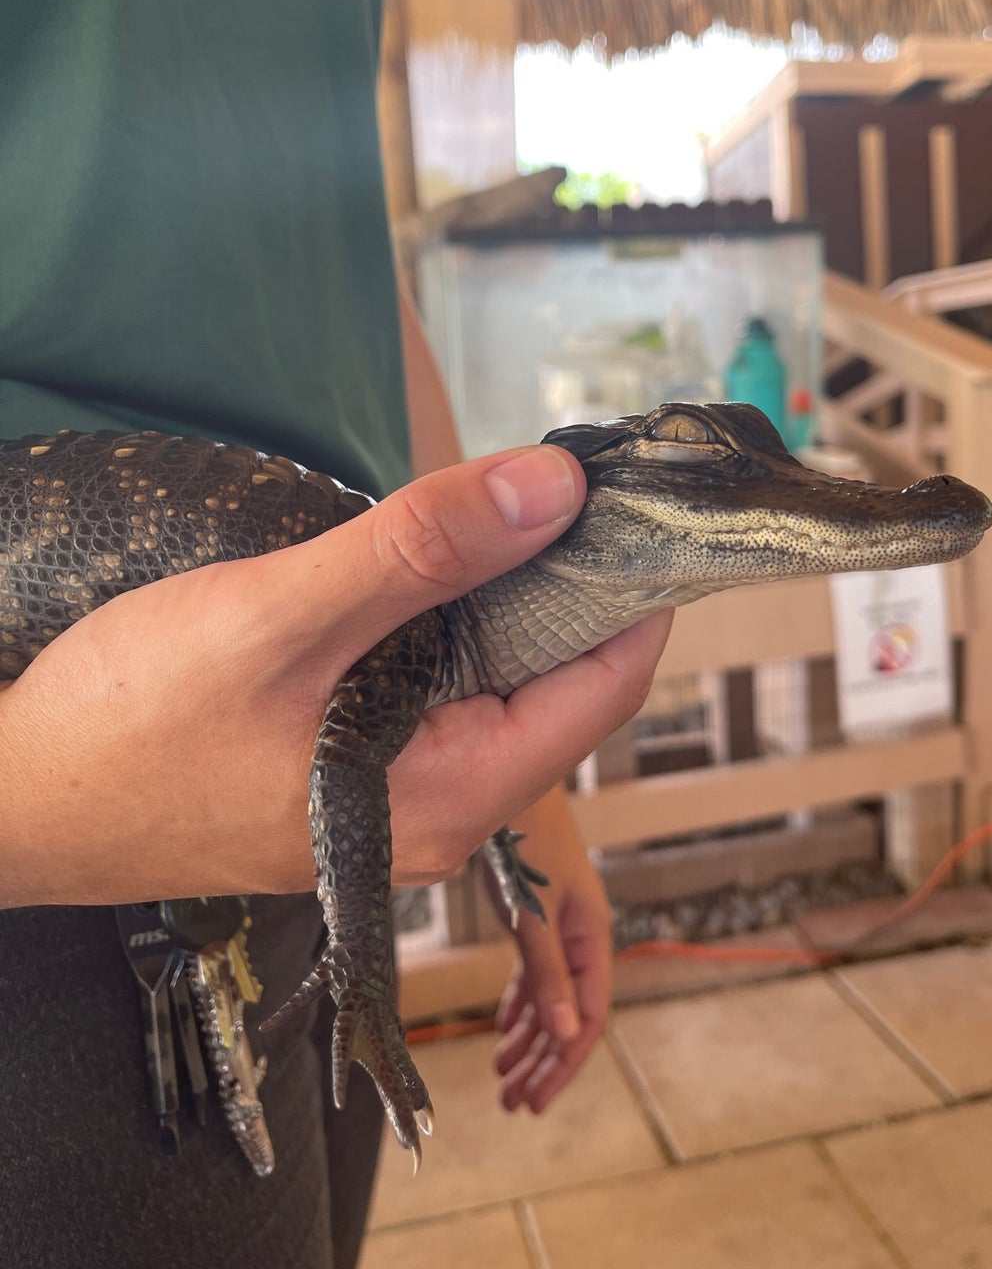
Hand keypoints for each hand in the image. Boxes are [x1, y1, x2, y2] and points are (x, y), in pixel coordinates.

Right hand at [0, 444, 671, 905]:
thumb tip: (555, 489)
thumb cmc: (131, 725)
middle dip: (569, 578)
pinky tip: (427, 569)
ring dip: (507, 594)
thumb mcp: (283, 618)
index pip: (607, 685)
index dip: (634, 584)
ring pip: (500, 683)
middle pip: (561, 684)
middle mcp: (445, 812)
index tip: (634, 495)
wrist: (18, 800)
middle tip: (560, 475)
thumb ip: (424, 552)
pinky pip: (442, 693)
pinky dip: (453, 624)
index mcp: (453, 794)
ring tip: (500, 504)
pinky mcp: (356, 775)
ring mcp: (400, 799)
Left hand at [491, 789, 612, 1114]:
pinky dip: (520, 1004)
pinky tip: (503, 1029)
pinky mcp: (539, 916)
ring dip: (528, 1039)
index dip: (564, 1064)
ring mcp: (561, 927)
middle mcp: (582, 938)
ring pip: (551, 998)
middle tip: (512, 1104)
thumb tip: (567, 1036)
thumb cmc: (524, 844)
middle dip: (542, 1062)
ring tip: (501, 1077)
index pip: (588, 1019)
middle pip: (569, 1016)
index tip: (535, 1102)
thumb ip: (548, 974)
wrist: (511, 784)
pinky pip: (536, 974)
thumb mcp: (531, 915)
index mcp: (592, 939)